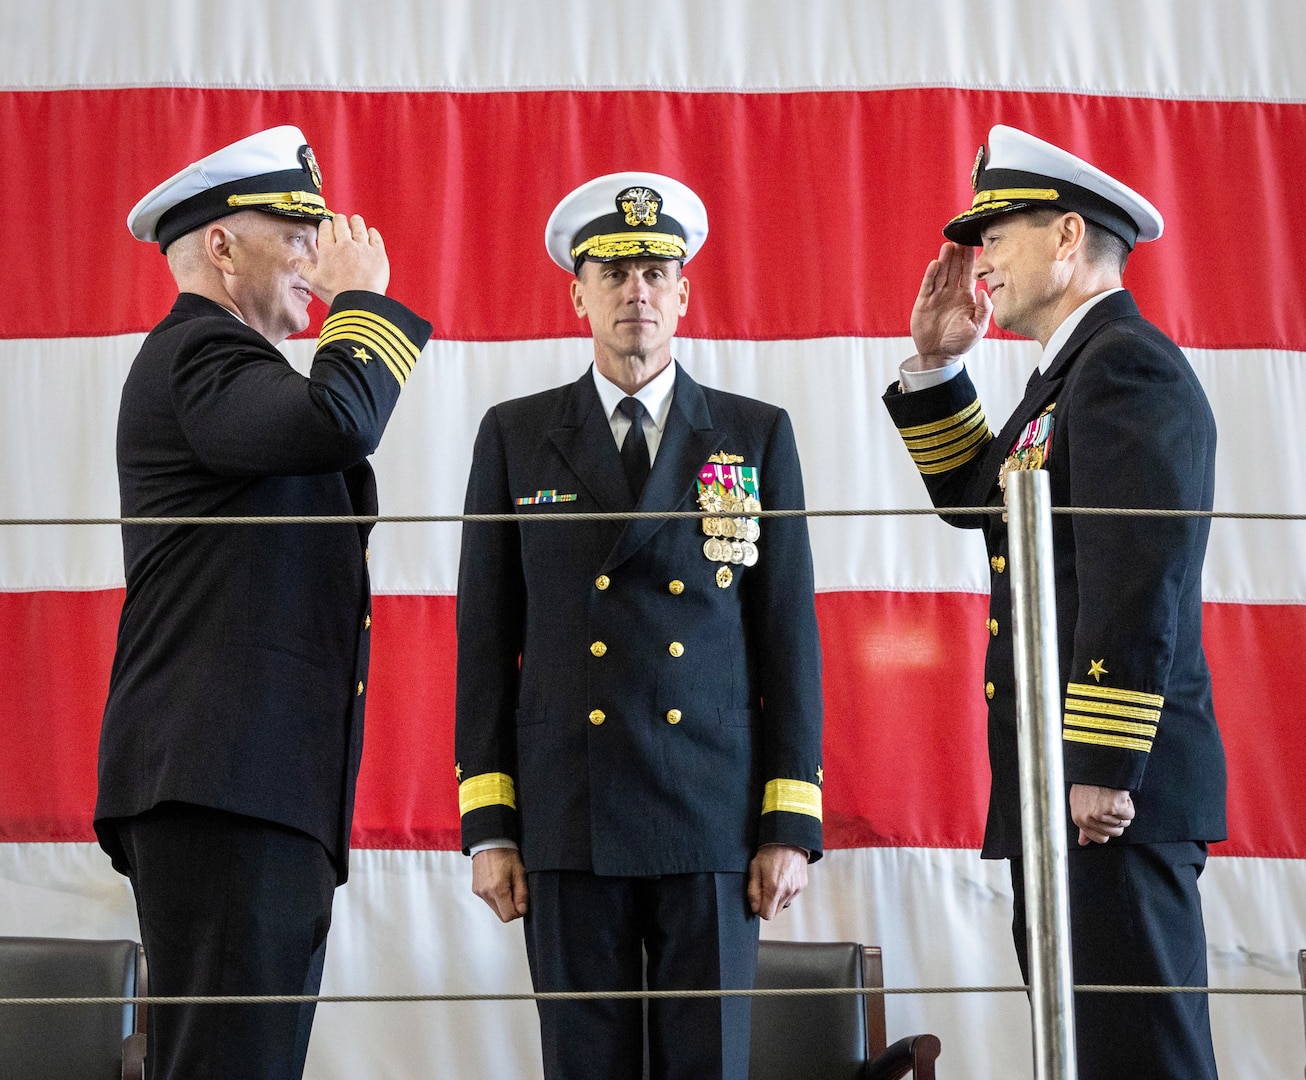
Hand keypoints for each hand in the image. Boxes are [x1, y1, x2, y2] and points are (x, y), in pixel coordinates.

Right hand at [296, 214, 389, 303]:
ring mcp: (362, 247)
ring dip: (356, 222)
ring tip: (355, 219)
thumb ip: (303, 268)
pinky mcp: (378, 253)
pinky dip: (373, 233)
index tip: (326, 224)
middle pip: (341, 225)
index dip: (326, 225)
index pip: (325, 229)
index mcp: (328, 250)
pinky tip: (371, 232)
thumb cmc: (337, 293)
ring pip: (359, 228)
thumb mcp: (315, 281)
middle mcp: (345, 245)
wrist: (359, 301)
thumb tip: (291, 260)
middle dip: (339, 220)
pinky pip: (375, 238)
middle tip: (339, 219)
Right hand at [471, 847, 528, 921]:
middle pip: (501, 914)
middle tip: (515, 890)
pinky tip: (499, 883)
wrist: (490, 842)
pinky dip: (496, 896)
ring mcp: (479, 892)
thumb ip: (522, 894)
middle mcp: (485, 893)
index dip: (518, 911)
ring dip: (503, 902)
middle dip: (511, 907)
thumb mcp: (519, 872)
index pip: (508, 916)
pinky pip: (489, 901)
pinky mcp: (476, 889)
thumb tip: (522, 910)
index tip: (522, 902)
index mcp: (497, 889)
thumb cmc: (505, 853)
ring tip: (507, 884)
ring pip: (495, 908)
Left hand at [747, 844, 808, 919]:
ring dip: (777, 897)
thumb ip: (753, 891)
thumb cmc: (770, 851)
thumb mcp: (755, 868)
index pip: (767, 915)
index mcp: (774, 888)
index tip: (757, 900)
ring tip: (774, 880)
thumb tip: (754, 908)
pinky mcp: (802, 885)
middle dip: (768, 904)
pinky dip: (786, 891)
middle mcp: (788, 891)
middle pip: (776, 912)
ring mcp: (796, 889)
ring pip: (783, 904)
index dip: (760, 909)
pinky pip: (791, 896)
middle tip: (764, 887)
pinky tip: (782, 877)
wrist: (788, 839)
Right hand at [907, 242, 992, 367]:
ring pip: (941, 273)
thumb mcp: (978, 327)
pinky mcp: (924, 302)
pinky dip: (931, 275)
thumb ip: (983, 310)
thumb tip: (983, 292)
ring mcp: (937, 296)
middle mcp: (951, 292)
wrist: (939, 354)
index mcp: (966, 296)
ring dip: (945, 260)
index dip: (971, 259)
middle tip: (960, 238)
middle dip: (957, 254)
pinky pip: (928, 285)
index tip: (973, 244)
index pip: (969, 273)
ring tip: (948, 246)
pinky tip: (935, 264)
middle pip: (954, 268)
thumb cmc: (960, 341)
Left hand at [1069, 784, 1134, 845]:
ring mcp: (1101, 814)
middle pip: (1114, 833)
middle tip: (1110, 804)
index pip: (1100, 839)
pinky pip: (1129, 814)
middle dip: (1117, 820)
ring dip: (1123, 812)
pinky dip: (1128, 805)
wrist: (1095, 767)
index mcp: (1079, 819)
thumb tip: (1083, 842)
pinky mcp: (1114, 807)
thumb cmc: (1088, 784)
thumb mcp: (1079, 804)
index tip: (1107, 817)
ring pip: (1123, 824)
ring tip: (1113, 798)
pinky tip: (1119, 795)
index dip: (1107, 828)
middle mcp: (1089, 819)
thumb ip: (1083, 825)